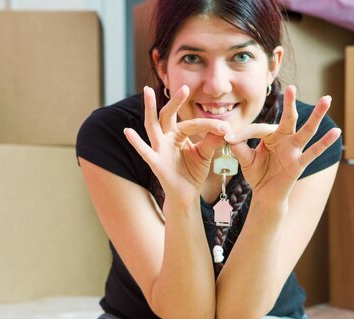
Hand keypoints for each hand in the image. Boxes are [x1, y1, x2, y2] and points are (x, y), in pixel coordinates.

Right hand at [124, 85, 229, 205]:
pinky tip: (127, 131)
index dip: (210, 125)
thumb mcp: (205, 155)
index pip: (192, 124)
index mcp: (178, 134)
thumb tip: (224, 128)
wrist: (186, 195)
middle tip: (184, 88)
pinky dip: (136, 142)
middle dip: (175, 102)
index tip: (226, 128)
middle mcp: (166, 138)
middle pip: (167, 115)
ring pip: (153, 126)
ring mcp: (159, 149)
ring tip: (147, 92)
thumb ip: (212, 141)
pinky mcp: (155, 163)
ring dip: (150, 108)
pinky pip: (144, 151)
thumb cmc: (193, 173)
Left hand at [225, 85, 340, 199]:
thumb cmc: (258, 174)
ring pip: (306, 130)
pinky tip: (336, 131)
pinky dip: (325, 142)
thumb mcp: (246, 161)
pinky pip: (313, 152)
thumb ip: (239, 149)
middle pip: (289, 118)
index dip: (242, 133)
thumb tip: (230, 137)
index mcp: (271, 136)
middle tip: (291, 87)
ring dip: (316, 115)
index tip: (229, 138)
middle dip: (290, 104)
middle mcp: (285, 139)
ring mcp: (294, 150)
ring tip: (327, 99)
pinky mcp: (299, 163)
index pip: (258, 129)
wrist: (266, 195)